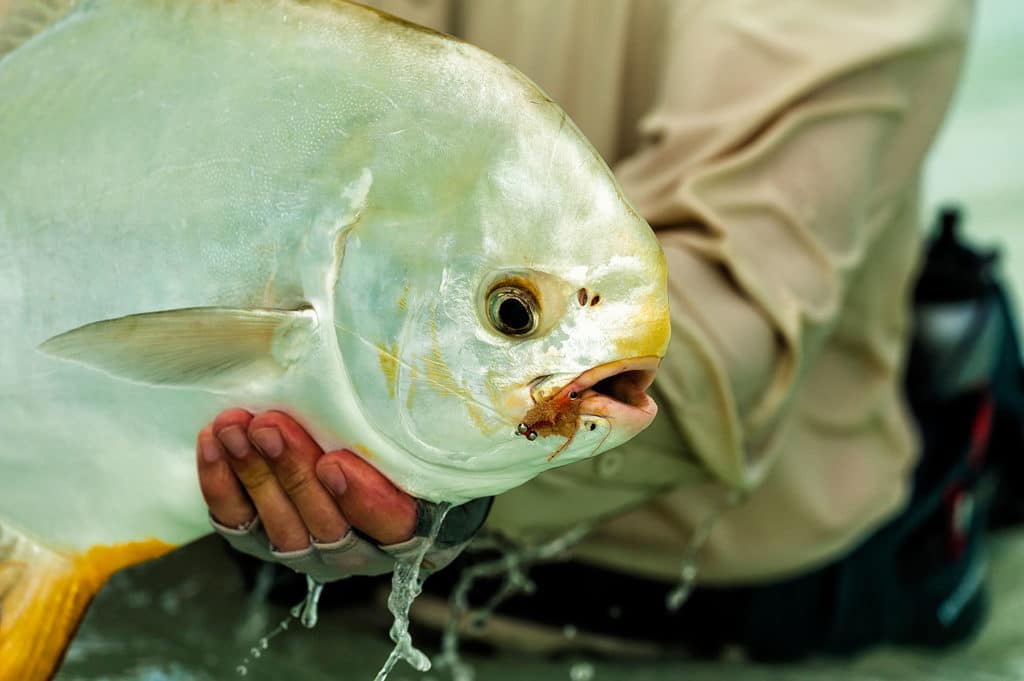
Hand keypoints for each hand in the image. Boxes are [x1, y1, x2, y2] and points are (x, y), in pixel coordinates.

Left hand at [196, 408, 421, 579]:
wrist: (358, 439)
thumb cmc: (400, 430)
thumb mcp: (410, 420)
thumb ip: (396, 408)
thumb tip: (376, 357)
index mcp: (416, 524)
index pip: (395, 524)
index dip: (365, 500)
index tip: (335, 462)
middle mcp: (367, 549)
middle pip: (331, 529)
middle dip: (295, 476)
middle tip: (269, 428)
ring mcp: (314, 550)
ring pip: (283, 530)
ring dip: (255, 476)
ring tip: (234, 429)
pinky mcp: (266, 541)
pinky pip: (240, 523)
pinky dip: (222, 485)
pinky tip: (213, 443)